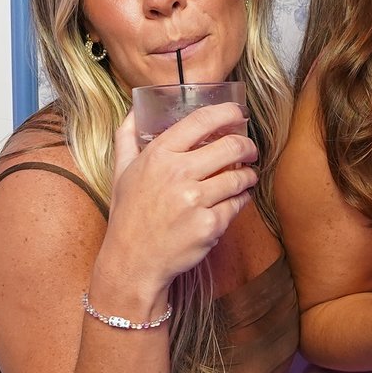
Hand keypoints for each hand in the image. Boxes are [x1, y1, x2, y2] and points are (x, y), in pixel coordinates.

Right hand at [98, 102, 258, 298]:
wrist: (133, 261)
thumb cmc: (129, 215)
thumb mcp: (121, 172)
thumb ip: (126, 138)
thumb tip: (133, 112)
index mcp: (158, 155)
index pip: (201, 121)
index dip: (227, 113)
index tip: (238, 114)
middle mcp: (178, 174)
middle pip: (231, 146)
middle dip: (248, 146)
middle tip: (250, 150)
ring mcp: (195, 200)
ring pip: (240, 176)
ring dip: (249, 175)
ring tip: (247, 176)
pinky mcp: (210, 225)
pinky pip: (238, 204)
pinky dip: (242, 199)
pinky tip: (237, 198)